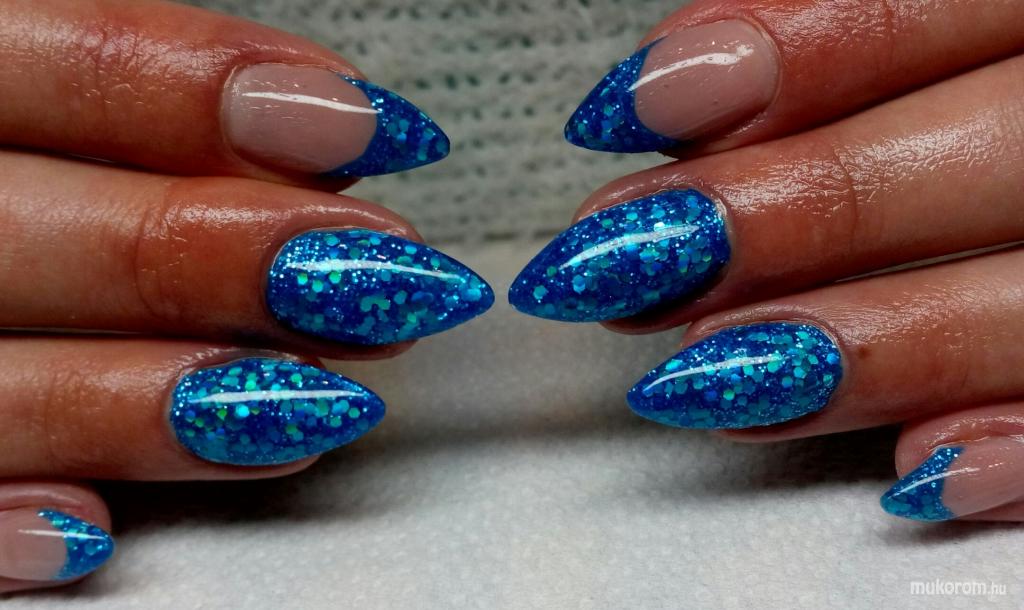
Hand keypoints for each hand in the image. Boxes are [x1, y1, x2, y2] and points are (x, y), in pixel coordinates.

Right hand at [0, 0, 490, 591]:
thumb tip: (317, 132)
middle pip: (48, 229)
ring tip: (326, 405)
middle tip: (390, 278)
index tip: (372, 128)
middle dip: (233, 256)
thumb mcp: (25, 90)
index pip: (73, 60)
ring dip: (167, 403)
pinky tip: (95, 533)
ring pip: (0, 386)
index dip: (224, 95)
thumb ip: (134, 110)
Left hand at [510, 0, 1023, 522]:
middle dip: (800, 207)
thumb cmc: (991, 86)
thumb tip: (682, 80)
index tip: (634, 106)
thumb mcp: (953, 24)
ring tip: (701, 373)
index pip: (948, 0)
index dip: (801, 51)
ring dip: (866, 344)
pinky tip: (912, 469)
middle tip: (629, 256)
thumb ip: (843, 35)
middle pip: (1001, 150)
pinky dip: (1022, 451)